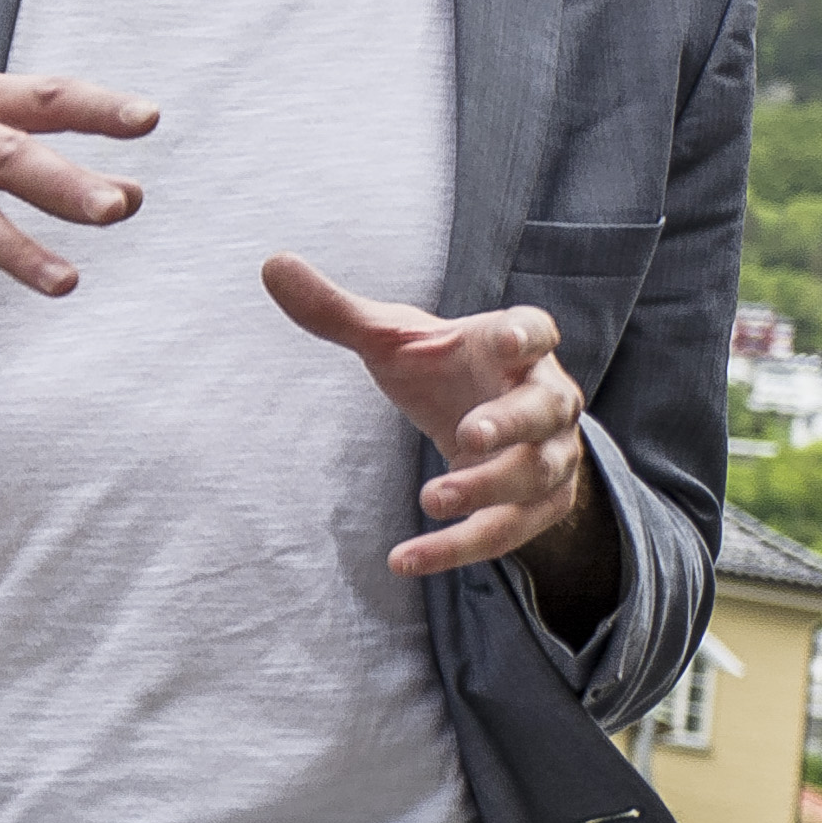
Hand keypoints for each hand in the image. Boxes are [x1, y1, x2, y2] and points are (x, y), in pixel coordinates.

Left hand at [261, 255, 612, 596]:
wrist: (488, 426)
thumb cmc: (444, 370)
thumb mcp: (393, 342)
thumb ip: (337, 312)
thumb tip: (271, 263)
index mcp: (516, 348)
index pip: (535, 331)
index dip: (525, 335)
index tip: (506, 339)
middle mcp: (547, 399)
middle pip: (545, 409)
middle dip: (511, 422)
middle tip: (467, 433)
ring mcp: (550, 454)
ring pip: (533, 475)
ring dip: (486, 490)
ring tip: (431, 499)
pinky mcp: (540, 506)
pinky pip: (507, 532)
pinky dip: (458, 549)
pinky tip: (406, 559)